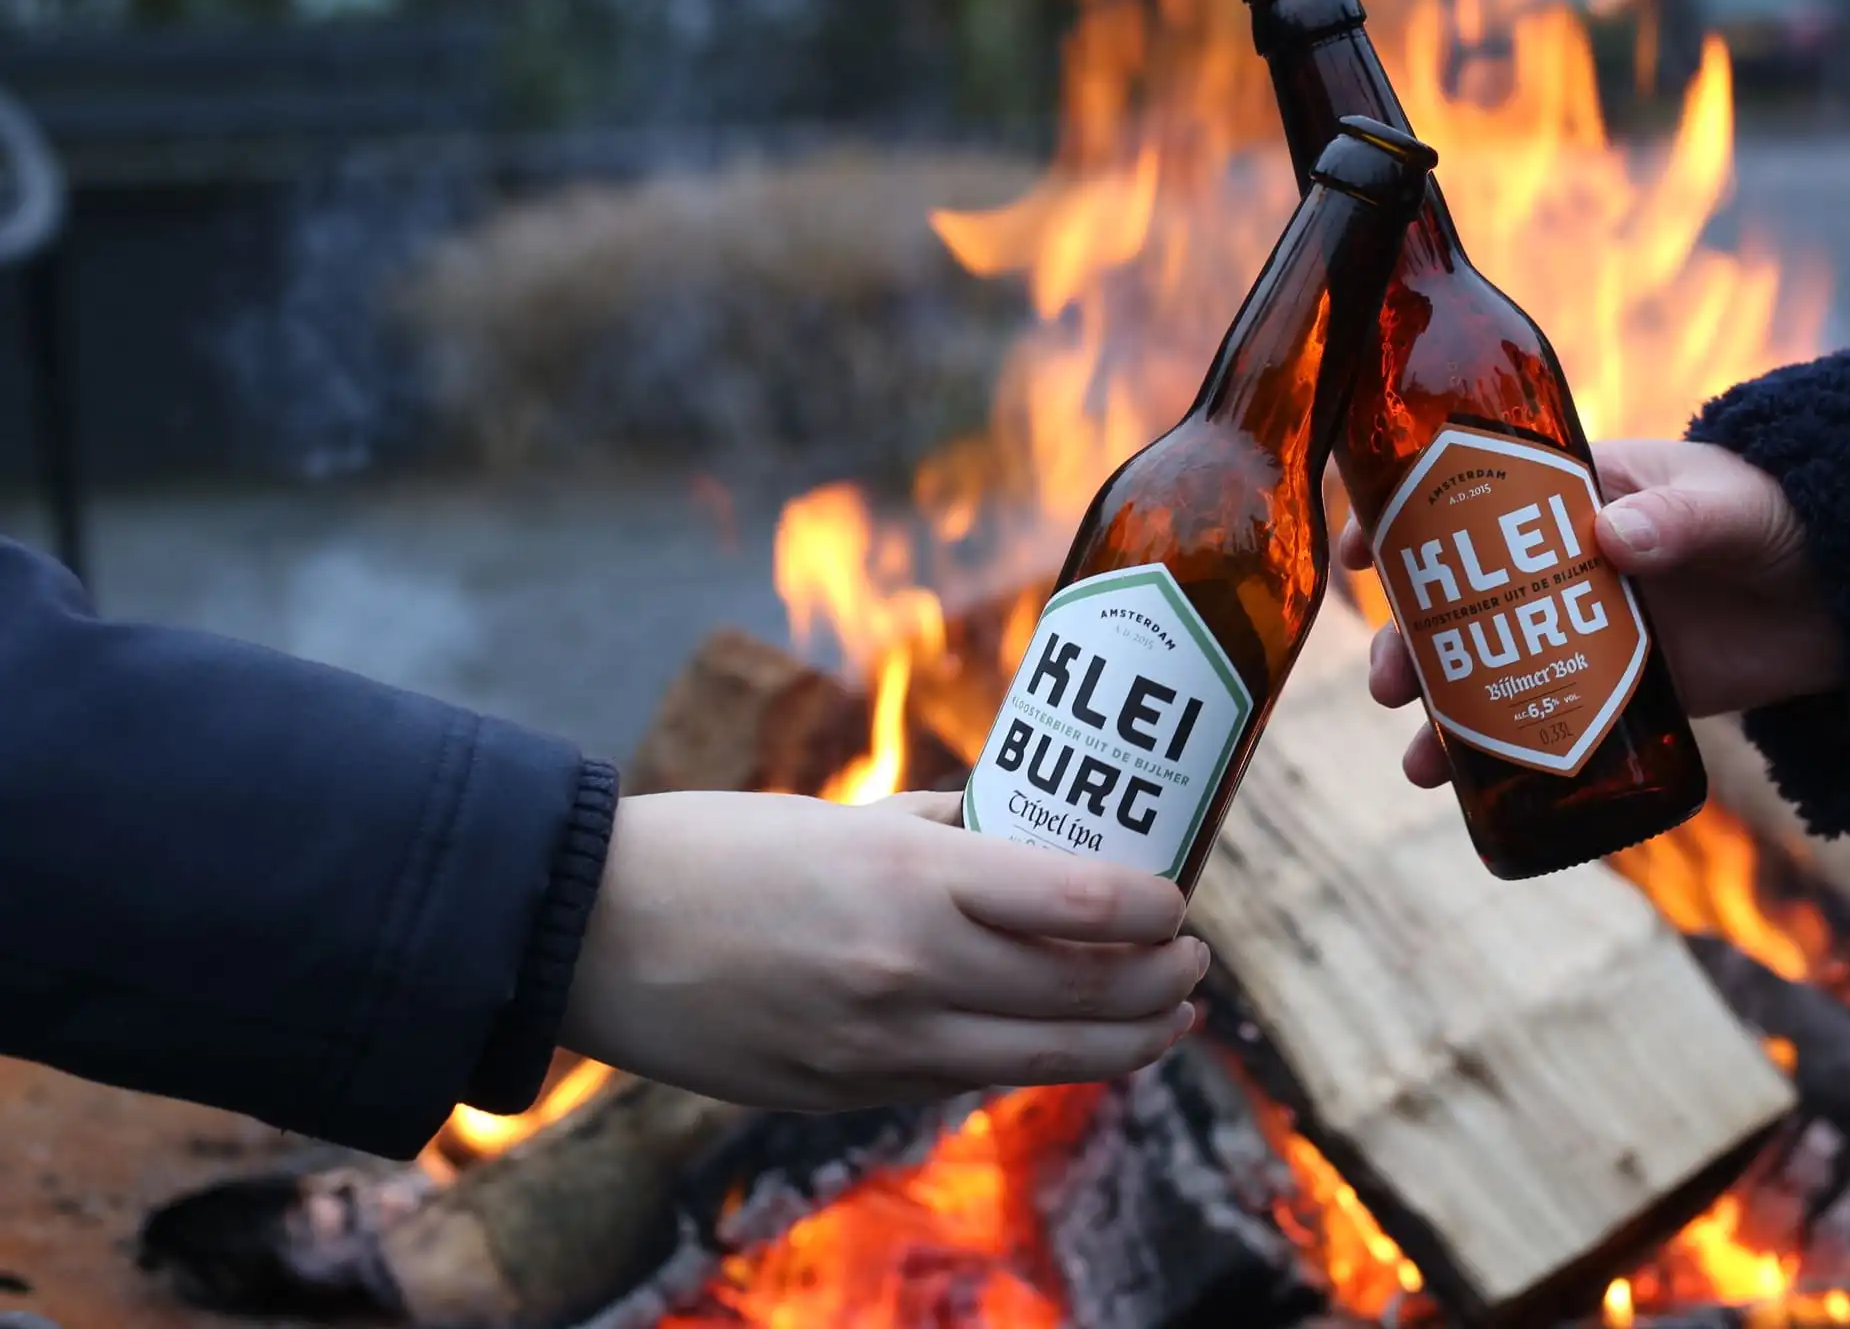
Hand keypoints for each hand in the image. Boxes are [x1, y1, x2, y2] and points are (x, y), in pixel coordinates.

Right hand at [561, 790, 1205, 1108]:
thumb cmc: (720, 850)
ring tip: (1167, 1023)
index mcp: (917, 880)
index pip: (1088, 904)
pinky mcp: (847, 1093)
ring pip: (1043, 1058)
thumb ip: (950, 833)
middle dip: (1162, 985)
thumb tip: (1032, 833)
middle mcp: (913, 970)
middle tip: (1194, 966)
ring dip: (1125, 1044)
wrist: (594, 933)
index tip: (1183, 902)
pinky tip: (1057, 1042)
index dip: (1158, 909)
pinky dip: (1028, 1062)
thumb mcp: (850, 818)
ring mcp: (881, 1046)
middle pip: (1086, 994)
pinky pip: (965, 1082)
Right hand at [1339, 438, 1837, 787]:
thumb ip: (1680, 518)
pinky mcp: (1626, 688)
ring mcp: (1593, 627)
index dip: (1406, 518)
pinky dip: (1504, 752)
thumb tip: (1608, 535)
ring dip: (1444, 709)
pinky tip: (1467, 789)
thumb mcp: (1734, 508)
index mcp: (1580, 489)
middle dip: (1414, 637)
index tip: (1360, 549)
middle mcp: (1569, 559)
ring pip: (1493, 665)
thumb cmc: (1788, 516)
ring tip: (1420, 760)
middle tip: (1390, 679)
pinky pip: (1548, 718)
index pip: (1472, 496)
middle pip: (1465, 597)